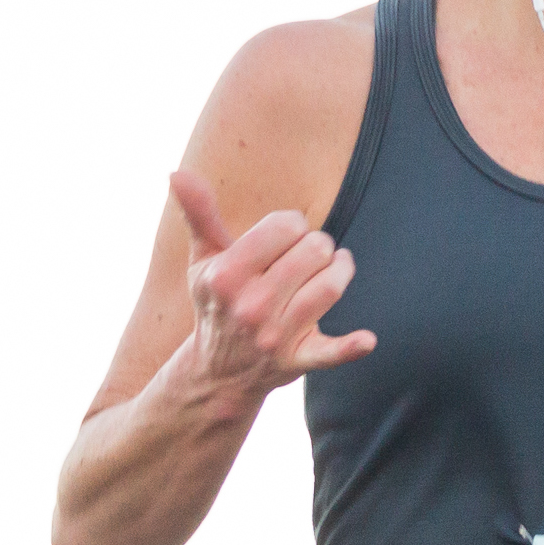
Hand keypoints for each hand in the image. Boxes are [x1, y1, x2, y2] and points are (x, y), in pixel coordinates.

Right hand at [170, 169, 376, 406]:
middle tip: (306, 257)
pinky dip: (350, 348)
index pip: (286, 226)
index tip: (285, 237)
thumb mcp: (204, 260)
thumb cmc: (218, 302)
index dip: (293, 225)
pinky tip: (367, 340)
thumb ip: (198, 214)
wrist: (219, 372)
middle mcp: (250, 306)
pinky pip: (330, 354)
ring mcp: (274, 336)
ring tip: (333, 268)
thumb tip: (176, 172)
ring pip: (330, 286)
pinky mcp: (297, 361)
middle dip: (317, 246)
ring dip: (340, 270)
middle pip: (315, 250)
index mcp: (226, 276)